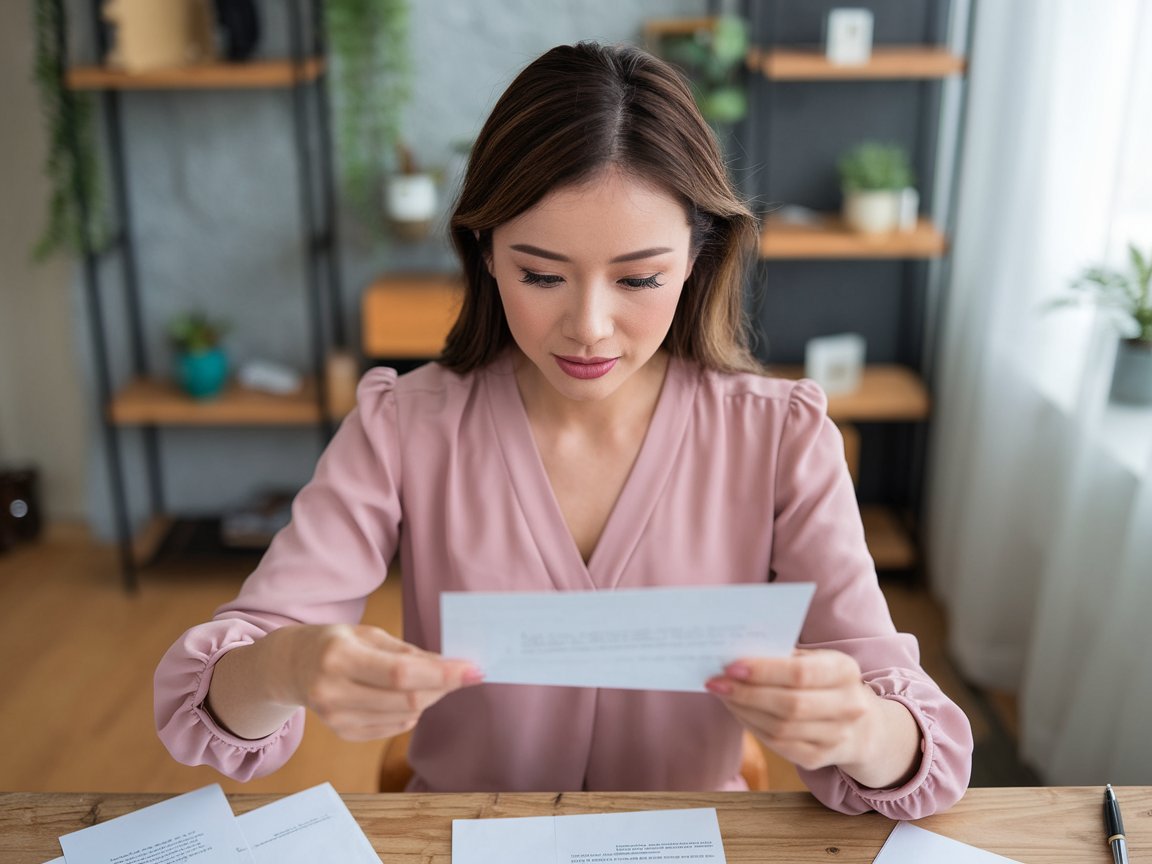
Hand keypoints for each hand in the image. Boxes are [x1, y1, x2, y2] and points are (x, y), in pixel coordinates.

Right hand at [285, 624, 484, 740]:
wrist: (290, 666)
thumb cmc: (335, 642)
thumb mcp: (368, 634)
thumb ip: (407, 652)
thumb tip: (448, 667)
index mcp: (339, 656)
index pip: (401, 674)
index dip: (442, 675)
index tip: (475, 670)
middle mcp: (333, 691)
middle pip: (406, 700)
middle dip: (443, 687)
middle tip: (465, 674)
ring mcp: (335, 717)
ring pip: (403, 717)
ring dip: (430, 699)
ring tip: (435, 681)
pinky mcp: (341, 732)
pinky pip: (392, 728)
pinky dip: (411, 713)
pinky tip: (408, 697)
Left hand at [705, 648, 920, 788]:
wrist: (863, 725)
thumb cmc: (826, 682)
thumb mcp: (816, 660)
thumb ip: (783, 656)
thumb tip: (736, 656)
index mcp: (845, 671)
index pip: (800, 673)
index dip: (763, 672)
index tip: (730, 666)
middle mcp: (847, 706)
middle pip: (789, 705)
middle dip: (747, 694)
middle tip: (716, 682)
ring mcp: (837, 736)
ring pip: (780, 728)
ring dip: (744, 711)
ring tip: (723, 695)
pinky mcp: (820, 758)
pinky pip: (778, 746)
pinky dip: (753, 727)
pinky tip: (738, 712)